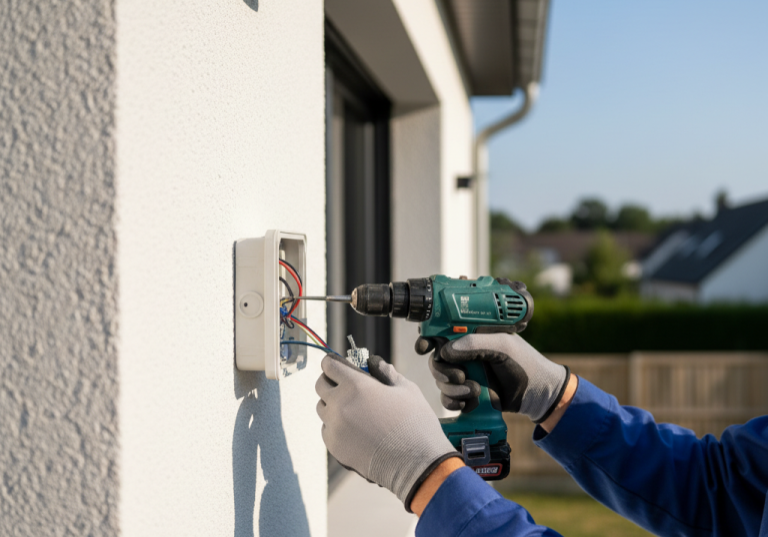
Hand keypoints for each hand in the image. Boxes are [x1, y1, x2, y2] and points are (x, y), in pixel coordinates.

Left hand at [315, 354, 460, 511]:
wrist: (415, 464)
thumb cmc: (414, 423)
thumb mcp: (406, 389)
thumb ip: (386, 372)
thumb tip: (374, 364)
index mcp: (355, 385)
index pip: (329, 365)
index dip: (334, 363)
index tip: (340, 366)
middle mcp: (339, 404)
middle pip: (320, 385)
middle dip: (331, 382)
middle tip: (347, 386)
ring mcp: (334, 427)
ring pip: (322, 408)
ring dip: (333, 405)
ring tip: (354, 410)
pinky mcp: (334, 447)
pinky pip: (327, 429)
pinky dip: (336, 426)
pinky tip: (356, 429)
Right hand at [418, 333, 569, 423]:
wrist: (538, 395)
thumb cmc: (525, 363)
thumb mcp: (503, 346)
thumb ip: (475, 343)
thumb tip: (446, 350)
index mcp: (472, 336)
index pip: (441, 333)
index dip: (428, 338)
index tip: (423, 348)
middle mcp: (465, 355)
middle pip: (436, 360)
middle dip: (443, 370)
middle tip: (459, 376)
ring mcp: (465, 375)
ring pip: (441, 381)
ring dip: (453, 388)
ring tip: (474, 391)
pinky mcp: (467, 395)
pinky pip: (448, 399)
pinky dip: (454, 402)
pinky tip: (469, 402)